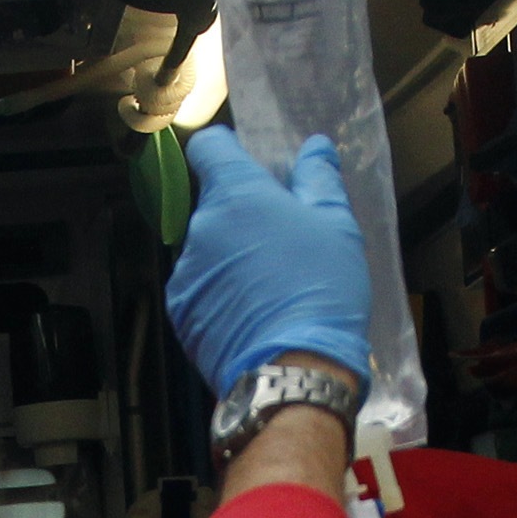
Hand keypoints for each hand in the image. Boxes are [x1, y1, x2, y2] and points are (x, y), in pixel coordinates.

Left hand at [165, 127, 372, 394]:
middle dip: (241, 217)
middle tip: (280, 244)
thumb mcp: (336, 226)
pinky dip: (219, 296)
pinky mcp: (180, 311)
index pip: (210, 147)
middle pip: (214, 205)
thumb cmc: (321, 289)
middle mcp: (200, 225)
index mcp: (236, 192)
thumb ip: (319, 180)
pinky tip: (250, 315)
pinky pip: (199, 290)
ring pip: (206, 250)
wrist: (292, 370)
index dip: (228, 152)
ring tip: (268, 289)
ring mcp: (185, 271)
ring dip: (229, 259)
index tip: (250, 169)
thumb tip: (315, 148)